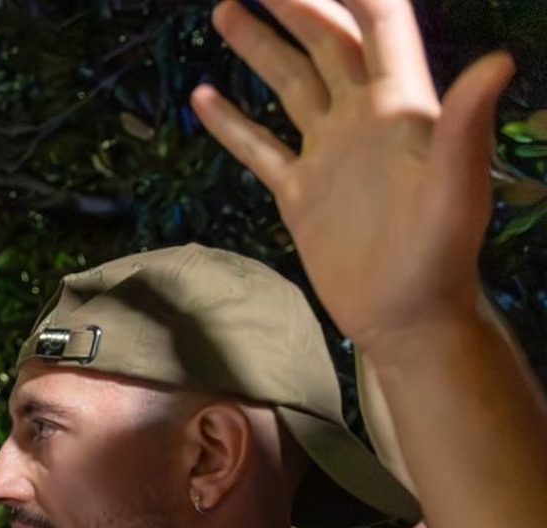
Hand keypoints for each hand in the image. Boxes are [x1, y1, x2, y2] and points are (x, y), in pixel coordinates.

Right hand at [191, 0, 514, 352]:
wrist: (406, 320)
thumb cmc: (439, 258)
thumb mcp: (456, 190)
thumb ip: (467, 125)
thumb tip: (500, 60)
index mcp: (400, 107)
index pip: (378, 25)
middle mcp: (362, 120)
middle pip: (328, 42)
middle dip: (296, 5)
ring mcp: (329, 155)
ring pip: (290, 85)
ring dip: (260, 48)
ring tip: (227, 11)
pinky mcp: (301, 193)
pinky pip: (260, 148)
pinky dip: (232, 123)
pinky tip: (204, 98)